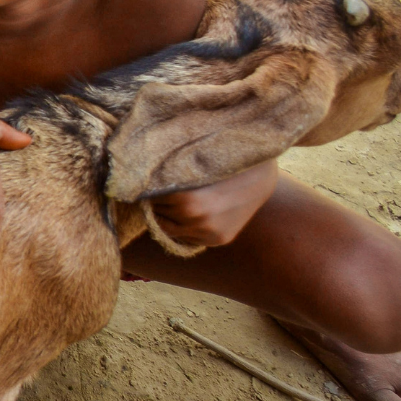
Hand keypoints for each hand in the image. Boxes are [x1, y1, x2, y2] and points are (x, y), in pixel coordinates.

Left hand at [147, 160, 278, 249]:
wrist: (261, 175)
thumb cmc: (222, 161)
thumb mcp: (191, 164)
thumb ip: (167, 174)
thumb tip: (138, 171)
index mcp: (186, 200)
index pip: (149, 199)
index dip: (145, 188)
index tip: (142, 181)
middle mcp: (196, 220)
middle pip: (158, 215)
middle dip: (155, 203)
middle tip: (154, 191)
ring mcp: (209, 234)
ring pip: (170, 230)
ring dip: (166, 217)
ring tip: (169, 201)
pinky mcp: (219, 240)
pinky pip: (188, 238)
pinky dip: (183, 227)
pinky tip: (185, 213)